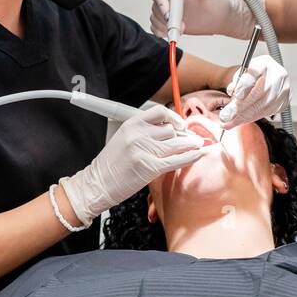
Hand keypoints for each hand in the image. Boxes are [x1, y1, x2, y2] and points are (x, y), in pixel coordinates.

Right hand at [58, 105, 203, 224]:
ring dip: (189, 145)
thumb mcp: (123, 139)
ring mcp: (144, 150)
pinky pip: (176, 160)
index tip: (181, 124)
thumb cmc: (112, 164)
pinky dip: (189, 157)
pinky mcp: (150, 167)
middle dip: (181, 136)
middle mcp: (138, 134)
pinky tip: (197, 155)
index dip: (173, 117)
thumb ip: (144, 132)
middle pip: (170, 130)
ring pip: (176, 143)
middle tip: (190, 140)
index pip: (159, 112)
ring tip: (198, 146)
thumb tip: (171, 131)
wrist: (97, 184)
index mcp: (131, 124)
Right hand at [149, 0, 254, 39]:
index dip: (161, 2)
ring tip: (180, 30)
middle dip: (165, 18)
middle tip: (180, 25)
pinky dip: (160, 33)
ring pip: (155, 18)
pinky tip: (172, 34)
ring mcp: (168, 11)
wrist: (220, 17)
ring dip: (164, 26)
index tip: (169, 13)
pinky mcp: (168, 23)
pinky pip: (156, 28)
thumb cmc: (215, 1)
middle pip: (155, 7)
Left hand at [218, 55, 289, 128]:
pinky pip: (268, 112)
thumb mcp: (243, 74)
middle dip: (241, 107)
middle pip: (259, 93)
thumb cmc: (253, 75)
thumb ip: (236, 82)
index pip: (254, 74)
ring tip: (231, 121)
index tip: (236, 96)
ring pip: (263, 106)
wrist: (268, 78)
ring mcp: (283, 89)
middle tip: (227, 115)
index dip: (244, 85)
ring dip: (245, 116)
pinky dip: (253, 118)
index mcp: (265, 63)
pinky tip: (243, 119)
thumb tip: (232, 92)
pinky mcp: (285, 100)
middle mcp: (278, 75)